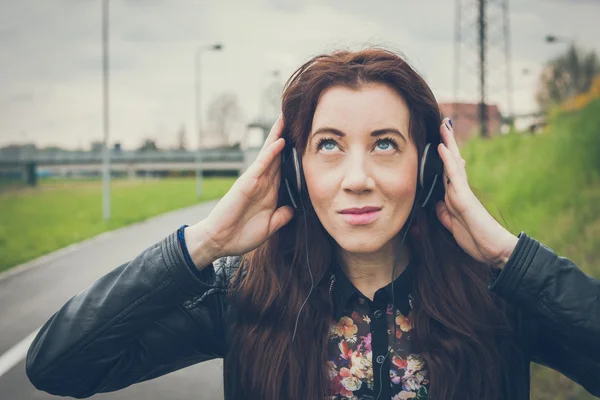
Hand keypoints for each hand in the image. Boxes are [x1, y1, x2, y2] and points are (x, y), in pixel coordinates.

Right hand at [192, 116, 293, 257]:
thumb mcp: (269, 227)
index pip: (284, 168)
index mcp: (270, 192)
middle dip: (286, 137)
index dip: (294, 154)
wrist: (220, 242)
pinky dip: (271, 153)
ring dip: (278, 136)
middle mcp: (263, 183)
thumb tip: (294, 209)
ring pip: (270, 154)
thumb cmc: (241, 235)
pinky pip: (261, 165)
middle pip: (278, 155)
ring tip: (286, 119)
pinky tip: (280, 141)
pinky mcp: (246, 183)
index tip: (304, 141)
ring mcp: (254, 181)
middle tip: (297, 119)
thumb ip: (281, 217)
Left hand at [435, 118, 517, 267]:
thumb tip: (437, 204)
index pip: (448, 172)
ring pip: (453, 163)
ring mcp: (462, 192)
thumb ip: (444, 215)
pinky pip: (454, 176)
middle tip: (443, 123)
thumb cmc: (475, 239)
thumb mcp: (452, 227)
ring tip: (443, 125)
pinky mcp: (464, 198)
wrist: (494, 250)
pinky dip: (447, 161)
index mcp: (456, 197)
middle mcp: (460, 190)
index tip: (440, 141)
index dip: (443, 157)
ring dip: (447, 143)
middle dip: (447, 142)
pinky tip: (442, 147)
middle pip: (451, 162)